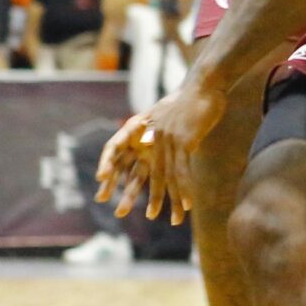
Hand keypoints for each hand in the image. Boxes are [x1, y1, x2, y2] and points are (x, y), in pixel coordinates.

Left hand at [95, 85, 224, 222]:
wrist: (204, 85)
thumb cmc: (186, 101)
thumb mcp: (166, 117)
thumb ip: (158, 133)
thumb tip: (155, 144)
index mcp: (142, 129)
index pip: (118, 149)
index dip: (109, 165)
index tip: (101, 181)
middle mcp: (150, 136)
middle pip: (138, 170)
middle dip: (129, 193)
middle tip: (119, 213)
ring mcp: (166, 140)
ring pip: (163, 177)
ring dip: (165, 200)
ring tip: (166, 219)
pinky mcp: (183, 141)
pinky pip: (182, 171)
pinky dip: (184, 189)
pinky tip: (186, 205)